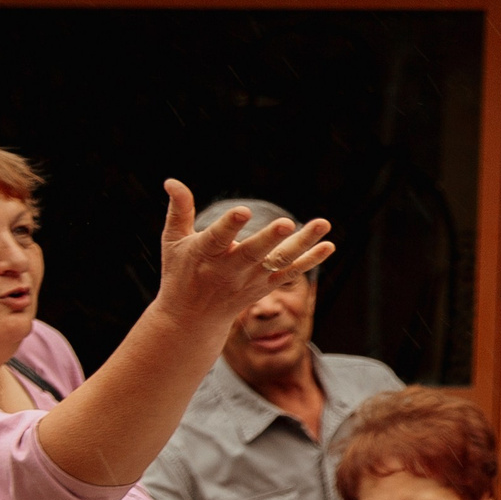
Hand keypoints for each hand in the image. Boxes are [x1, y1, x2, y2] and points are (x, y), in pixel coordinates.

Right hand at [152, 180, 332, 334]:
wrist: (193, 318)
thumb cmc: (181, 272)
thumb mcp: (173, 241)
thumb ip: (179, 210)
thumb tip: (171, 180)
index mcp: (205, 254)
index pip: (217, 238)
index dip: (230, 225)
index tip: (243, 210)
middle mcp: (230, 269)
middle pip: (253, 253)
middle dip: (270, 238)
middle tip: (287, 222)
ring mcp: (251, 279)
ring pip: (280, 261)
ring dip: (303, 244)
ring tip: (323, 223)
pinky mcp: (266, 286)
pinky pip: (291, 273)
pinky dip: (310, 260)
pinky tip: (328, 245)